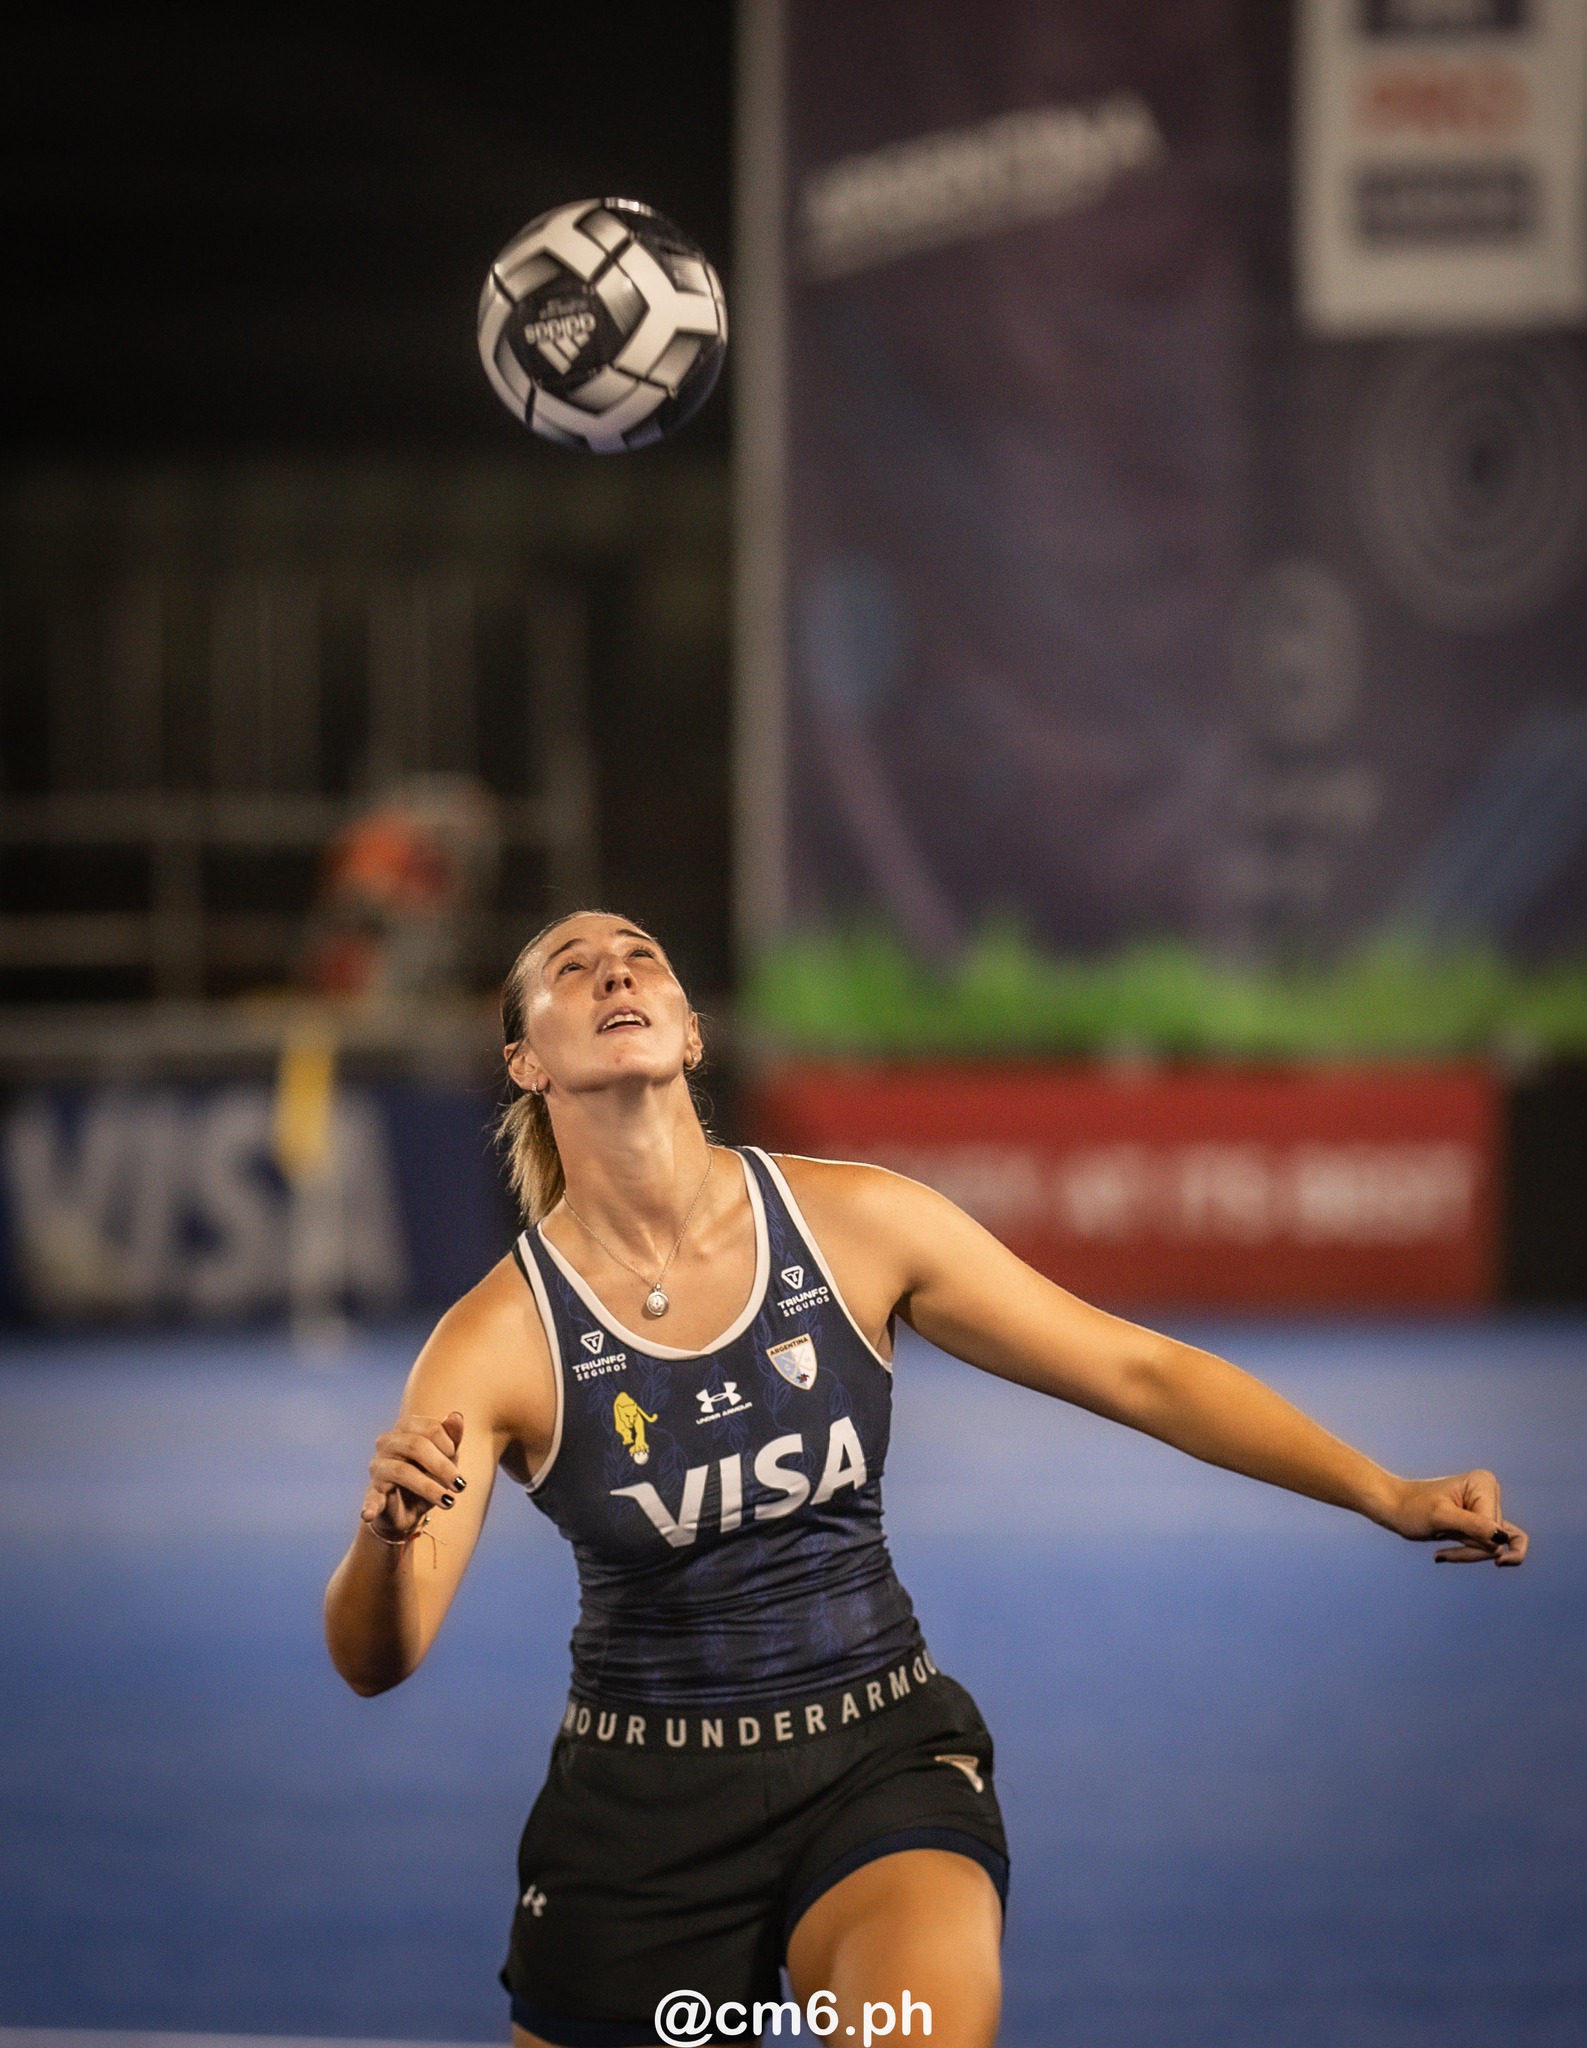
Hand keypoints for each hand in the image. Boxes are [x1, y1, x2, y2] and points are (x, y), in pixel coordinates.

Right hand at [361, 1410, 465, 1542]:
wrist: (409, 1508)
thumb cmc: (429, 1474)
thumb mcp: (446, 1457)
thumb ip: (452, 1437)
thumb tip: (456, 1415)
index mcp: (406, 1427)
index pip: (430, 1428)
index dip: (448, 1444)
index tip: (456, 1458)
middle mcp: (387, 1442)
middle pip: (417, 1446)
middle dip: (443, 1466)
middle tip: (461, 1486)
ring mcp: (378, 1467)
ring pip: (403, 1471)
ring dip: (430, 1488)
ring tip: (449, 1502)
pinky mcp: (372, 1492)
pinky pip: (371, 1498)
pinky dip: (370, 1506)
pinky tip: (367, 1515)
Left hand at [1387, 1469, 1527, 1564]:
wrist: (1395, 1508)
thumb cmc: (1412, 1508)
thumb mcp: (1440, 1517)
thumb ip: (1472, 1525)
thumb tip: (1501, 1537)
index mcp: (1484, 1483)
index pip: (1496, 1529)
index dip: (1474, 1542)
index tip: (1444, 1540)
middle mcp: (1491, 1492)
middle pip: (1498, 1539)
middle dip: (1471, 1549)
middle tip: (1441, 1543)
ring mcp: (1488, 1507)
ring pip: (1497, 1546)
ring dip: (1469, 1553)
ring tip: (1441, 1548)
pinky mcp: (1483, 1522)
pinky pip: (1495, 1546)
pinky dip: (1473, 1555)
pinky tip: (1443, 1555)